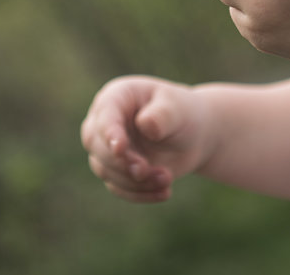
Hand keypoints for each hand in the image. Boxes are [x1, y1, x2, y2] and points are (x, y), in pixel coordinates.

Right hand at [80, 75, 210, 201]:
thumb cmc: (183, 114)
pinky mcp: (115, 170)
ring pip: (106, 170)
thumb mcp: (178, 109)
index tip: (120, 149)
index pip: (105, 116)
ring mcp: (106, 147)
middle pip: (97, 146)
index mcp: (117, 97)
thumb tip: (145, 125)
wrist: (192, 136)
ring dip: (135, 181)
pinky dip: (139, 193)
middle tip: (147, 170)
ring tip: (167, 179)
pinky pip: (118, 187)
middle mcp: (104, 121)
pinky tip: (164, 192)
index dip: (109, 133)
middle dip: (122, 163)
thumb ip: (162, 115)